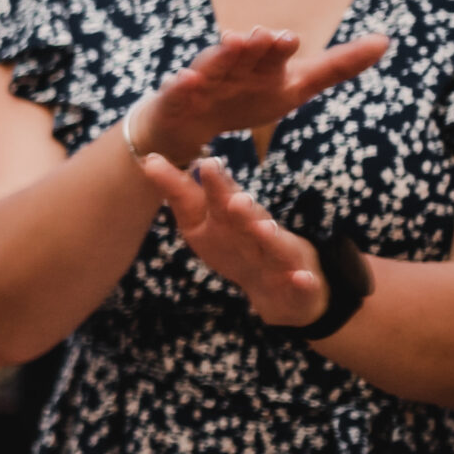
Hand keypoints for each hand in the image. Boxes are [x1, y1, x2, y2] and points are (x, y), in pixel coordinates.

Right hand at [137, 27, 388, 165]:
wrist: (191, 119)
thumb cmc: (246, 97)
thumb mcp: (295, 87)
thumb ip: (336, 66)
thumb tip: (385, 40)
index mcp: (265, 65)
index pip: (278, 53)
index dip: (282, 48)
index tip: (292, 39)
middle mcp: (236, 65)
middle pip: (247, 53)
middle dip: (254, 45)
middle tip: (264, 37)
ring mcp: (205, 77)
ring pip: (215, 63)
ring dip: (222, 54)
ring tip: (231, 43)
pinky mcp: (179, 94)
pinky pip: (180, 88)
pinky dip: (184, 83)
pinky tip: (187, 80)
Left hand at [138, 155, 327, 326]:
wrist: (283, 294)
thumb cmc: (242, 248)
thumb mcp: (209, 222)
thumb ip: (184, 193)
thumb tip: (149, 159)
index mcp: (235, 219)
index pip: (218, 199)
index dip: (213, 183)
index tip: (203, 162)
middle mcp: (259, 233)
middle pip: (244, 217)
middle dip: (234, 201)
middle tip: (219, 180)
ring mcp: (283, 259)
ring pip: (274, 245)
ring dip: (267, 234)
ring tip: (259, 224)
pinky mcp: (301, 286)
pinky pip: (303, 284)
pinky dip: (303, 281)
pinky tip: (301, 278)